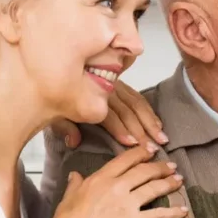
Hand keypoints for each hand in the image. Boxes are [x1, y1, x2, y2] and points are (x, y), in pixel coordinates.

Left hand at [50, 81, 167, 149]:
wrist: (60, 70)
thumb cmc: (59, 96)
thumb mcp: (55, 111)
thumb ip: (64, 127)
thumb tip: (74, 141)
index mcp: (90, 97)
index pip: (109, 115)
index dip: (121, 129)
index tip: (132, 143)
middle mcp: (106, 90)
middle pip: (127, 111)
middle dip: (142, 130)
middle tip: (153, 147)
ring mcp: (116, 86)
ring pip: (137, 104)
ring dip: (151, 122)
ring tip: (162, 138)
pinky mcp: (122, 85)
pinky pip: (139, 97)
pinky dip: (149, 111)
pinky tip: (158, 124)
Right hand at [51, 145, 187, 217]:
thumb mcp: (68, 198)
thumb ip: (75, 184)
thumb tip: (75, 175)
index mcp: (101, 178)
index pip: (125, 160)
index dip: (141, 152)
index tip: (151, 149)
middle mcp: (117, 187)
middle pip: (144, 171)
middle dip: (160, 167)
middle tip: (171, 165)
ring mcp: (128, 204)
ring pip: (154, 188)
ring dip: (169, 183)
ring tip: (179, 180)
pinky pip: (158, 216)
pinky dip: (173, 213)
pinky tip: (183, 211)